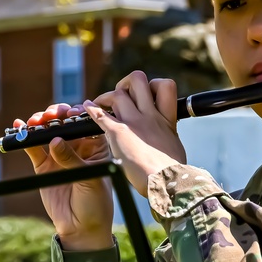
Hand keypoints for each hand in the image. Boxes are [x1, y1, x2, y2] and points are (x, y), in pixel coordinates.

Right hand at [19, 104, 113, 250]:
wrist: (81, 228)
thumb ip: (72, 160)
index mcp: (95, 146)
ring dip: (40, 122)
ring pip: (48, 131)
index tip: (69, 113)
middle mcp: (77, 146)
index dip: (77, 114)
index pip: (85, 123)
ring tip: (34, 122)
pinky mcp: (44, 166)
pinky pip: (33, 148)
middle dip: (56, 114)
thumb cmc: (95, 202)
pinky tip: (19, 127)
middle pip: (65, 123)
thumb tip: (54, 141)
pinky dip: (26, 138)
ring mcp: (59, 154)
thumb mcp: (90, 179)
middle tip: (49, 116)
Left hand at [85, 71, 187, 197]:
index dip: (154, 85)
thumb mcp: (174, 143)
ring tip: (101, 102)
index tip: (147, 94)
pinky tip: (87, 106)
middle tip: (121, 93)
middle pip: (137, 80)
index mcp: (166, 117)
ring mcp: (134, 122)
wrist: (167, 181)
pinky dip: (91, 109)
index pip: (165, 85)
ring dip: (107, 96)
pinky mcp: (119, 133)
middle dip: (127, 83)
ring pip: (117, 94)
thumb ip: (166, 133)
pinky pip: (101, 115)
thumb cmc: (172, 169)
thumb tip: (164, 134)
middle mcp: (149, 114)